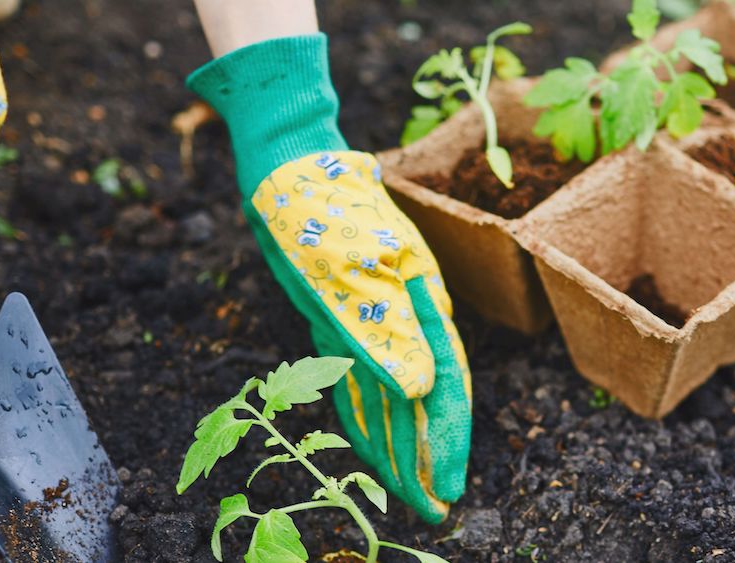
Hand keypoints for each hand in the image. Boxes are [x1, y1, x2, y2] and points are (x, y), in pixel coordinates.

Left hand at [188, 32, 472, 521]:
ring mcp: (374, 318)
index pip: (443, 386)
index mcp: (421, 304)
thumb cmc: (321, 210)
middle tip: (430, 507)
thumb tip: (420, 392)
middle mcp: (405, 316)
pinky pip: (357, 378)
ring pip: (391, 394)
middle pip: (422, 398)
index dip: (446, 441)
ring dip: (397, 442)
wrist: (287, 169)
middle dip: (425, 455)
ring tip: (404, 490)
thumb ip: (386, 331)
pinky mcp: (340, 319)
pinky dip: (363, 412)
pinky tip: (367, 440)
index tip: (447, 490)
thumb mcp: (352, 270)